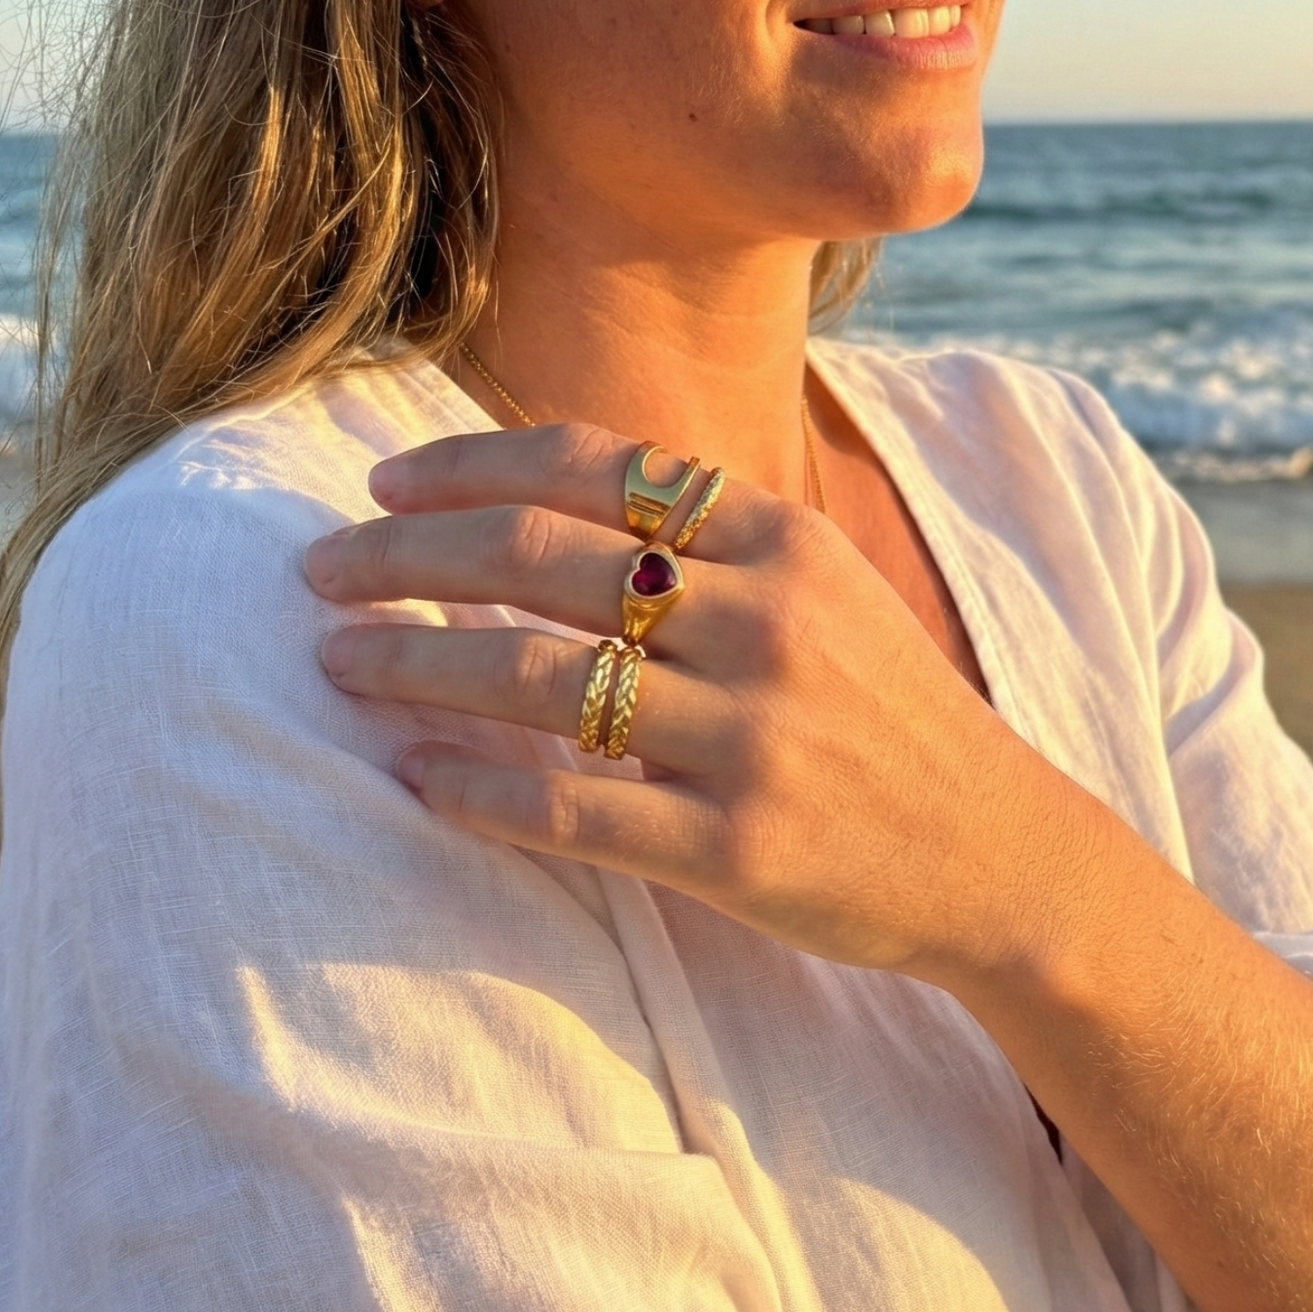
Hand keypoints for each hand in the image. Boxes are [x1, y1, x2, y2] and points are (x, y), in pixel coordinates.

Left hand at [304, 422, 1101, 984]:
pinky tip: (412, 775)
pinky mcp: (738, 847)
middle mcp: (767, 621)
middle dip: (405, 558)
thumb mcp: (818, 583)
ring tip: (335, 663)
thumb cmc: (881, 704)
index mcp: (783, 537)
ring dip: (412, 666)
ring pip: (537, 683)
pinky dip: (475, 789)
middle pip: (542, 559)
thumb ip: (699, 536)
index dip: (470, 464)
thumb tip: (524, 500)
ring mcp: (753, 736)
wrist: (994, 846)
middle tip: (318, 571)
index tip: (383, 484)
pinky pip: (573, 809)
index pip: (595, 465)